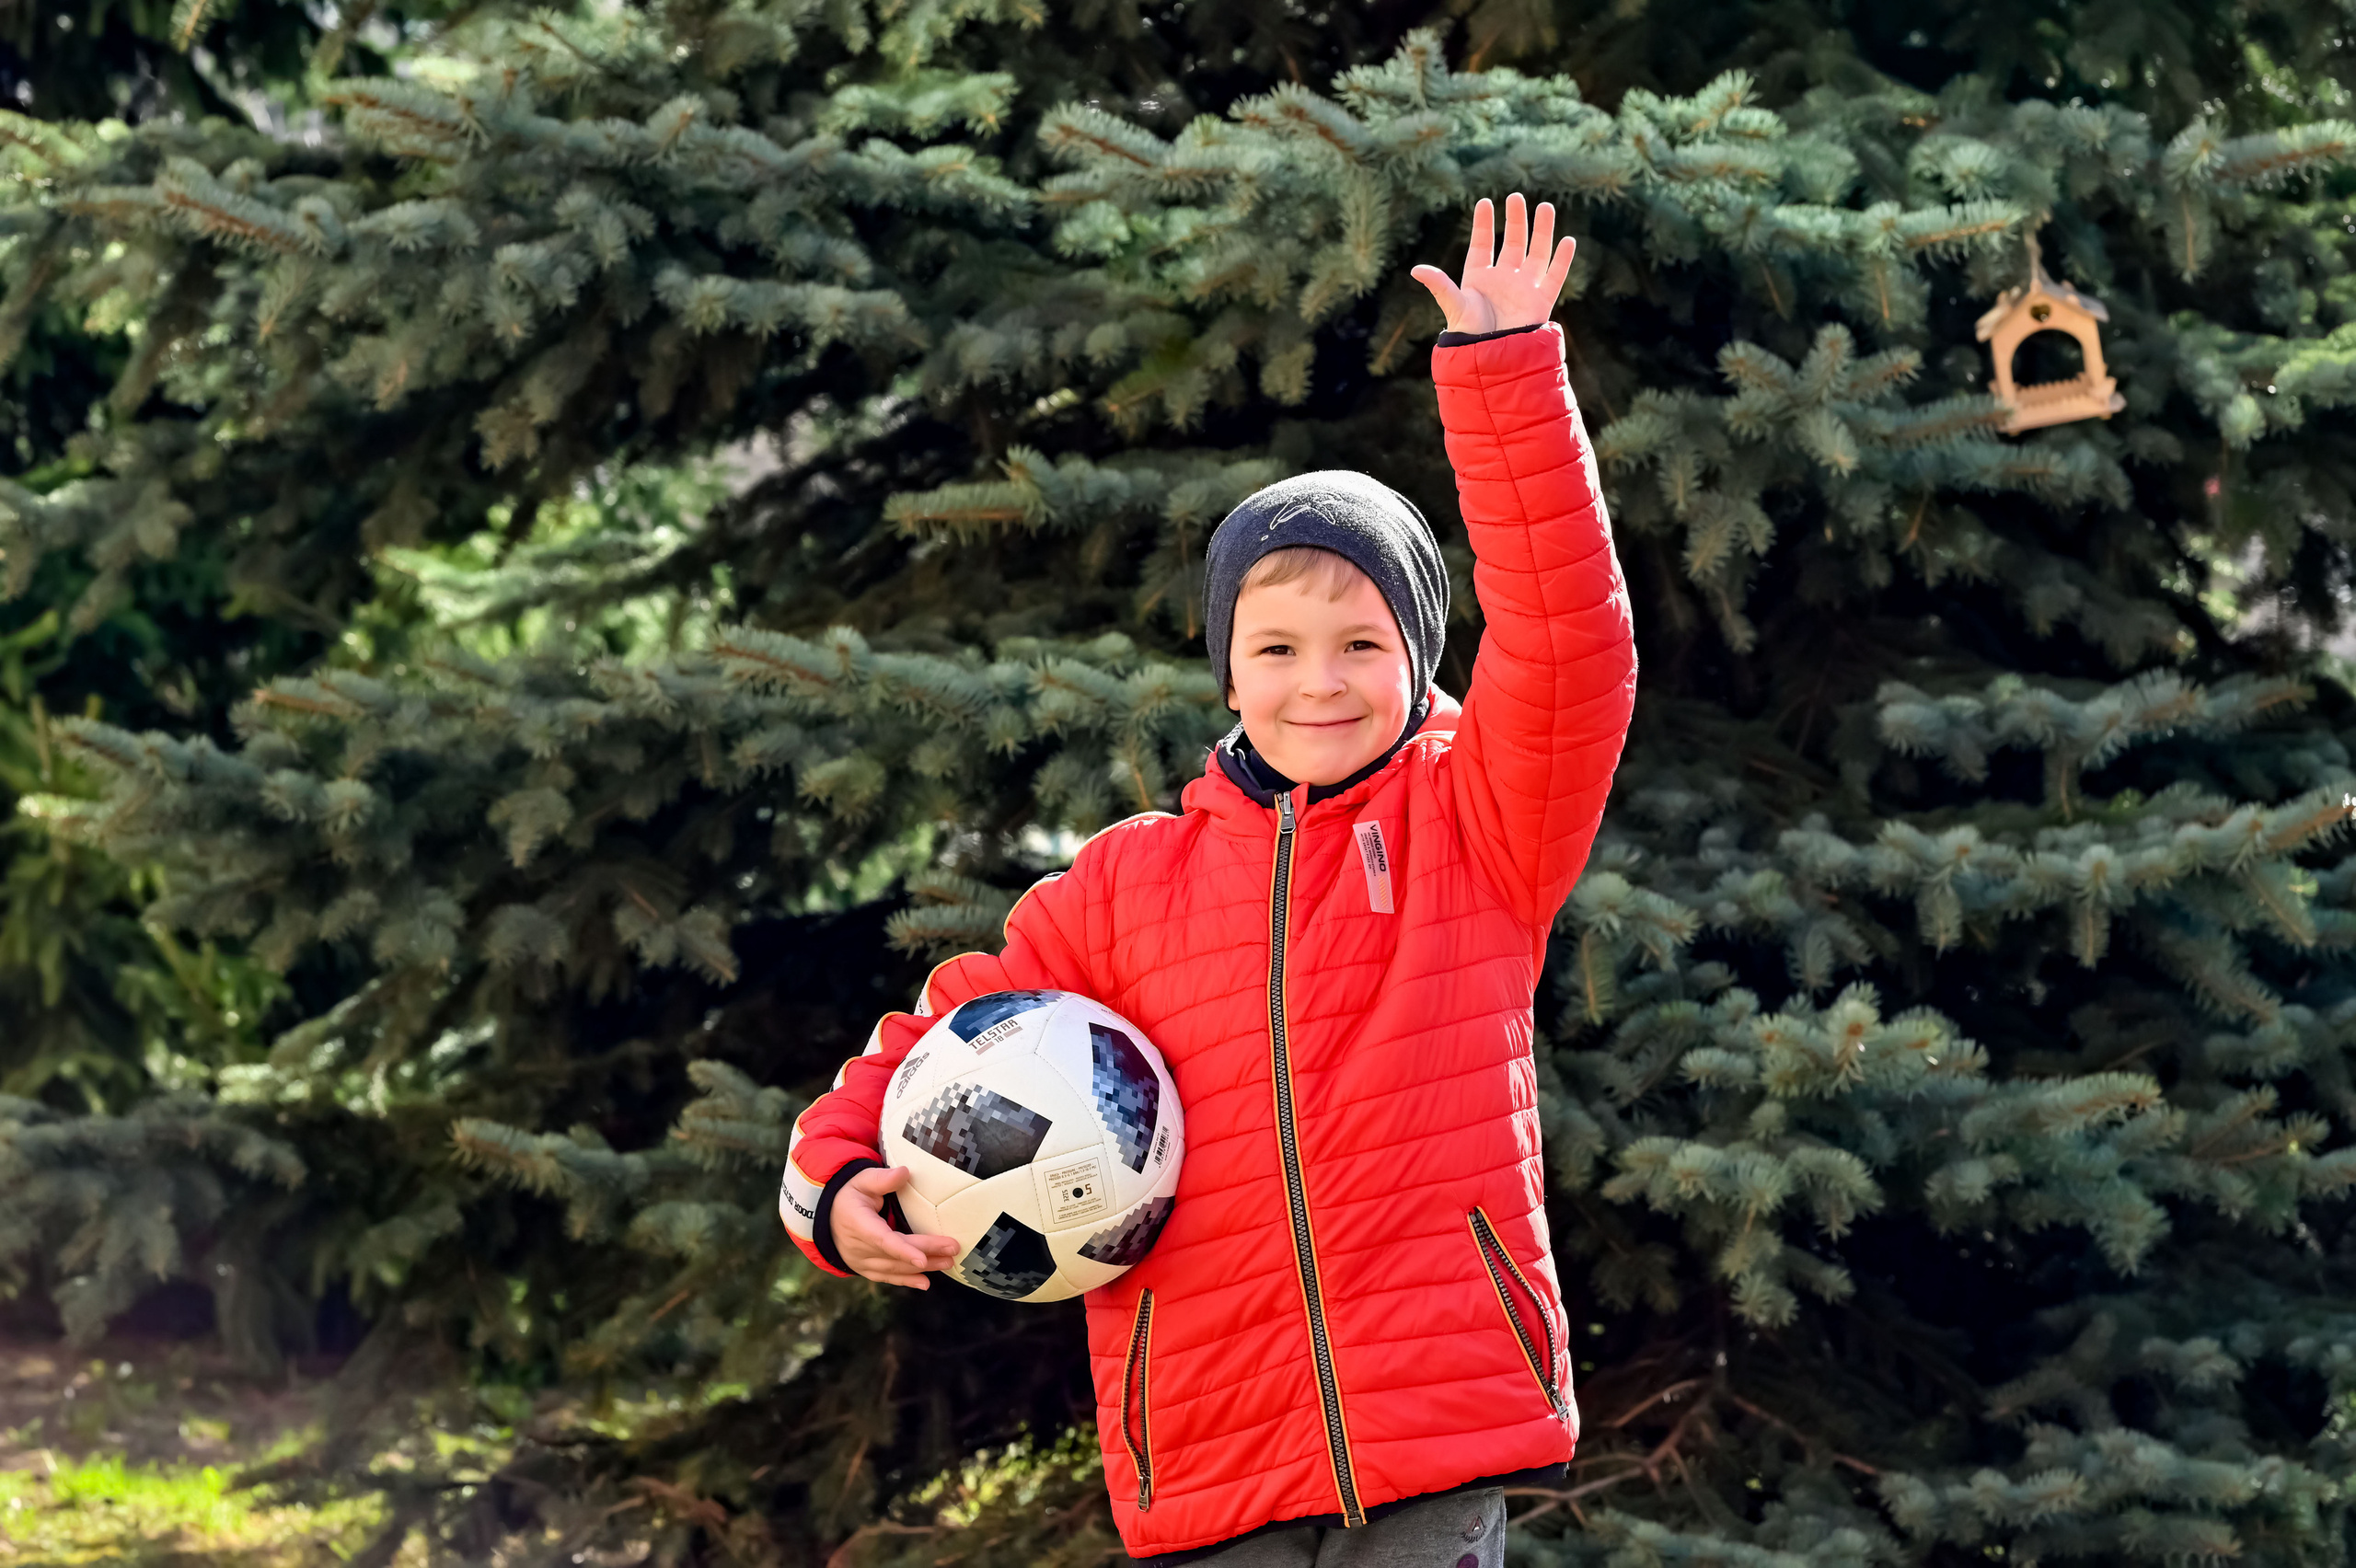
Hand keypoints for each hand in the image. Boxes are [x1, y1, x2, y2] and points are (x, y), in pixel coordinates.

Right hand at [832, 1165, 959, 1288]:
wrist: (828, 1217)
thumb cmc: (849, 1195)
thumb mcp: (862, 1181)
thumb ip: (882, 1179)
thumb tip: (905, 1172)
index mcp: (857, 1224)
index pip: (882, 1240)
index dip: (903, 1251)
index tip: (922, 1259)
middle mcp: (857, 1247)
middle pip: (895, 1254)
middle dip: (926, 1253)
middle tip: (953, 1250)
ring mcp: (860, 1261)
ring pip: (894, 1268)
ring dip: (922, 1267)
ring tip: (948, 1262)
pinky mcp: (865, 1269)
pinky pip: (887, 1277)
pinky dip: (906, 1280)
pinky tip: (925, 1283)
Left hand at [1411, 193, 1576, 335]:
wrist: (1492, 359)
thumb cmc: (1470, 334)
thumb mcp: (1454, 306)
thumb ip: (1439, 286)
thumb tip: (1415, 270)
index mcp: (1479, 277)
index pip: (1483, 244)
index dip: (1484, 224)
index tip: (1485, 202)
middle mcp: (1503, 279)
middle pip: (1513, 242)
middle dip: (1515, 220)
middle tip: (1516, 197)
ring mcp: (1523, 288)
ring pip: (1536, 253)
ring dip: (1541, 231)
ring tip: (1545, 207)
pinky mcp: (1540, 301)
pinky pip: (1554, 276)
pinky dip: (1562, 260)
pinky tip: (1567, 241)